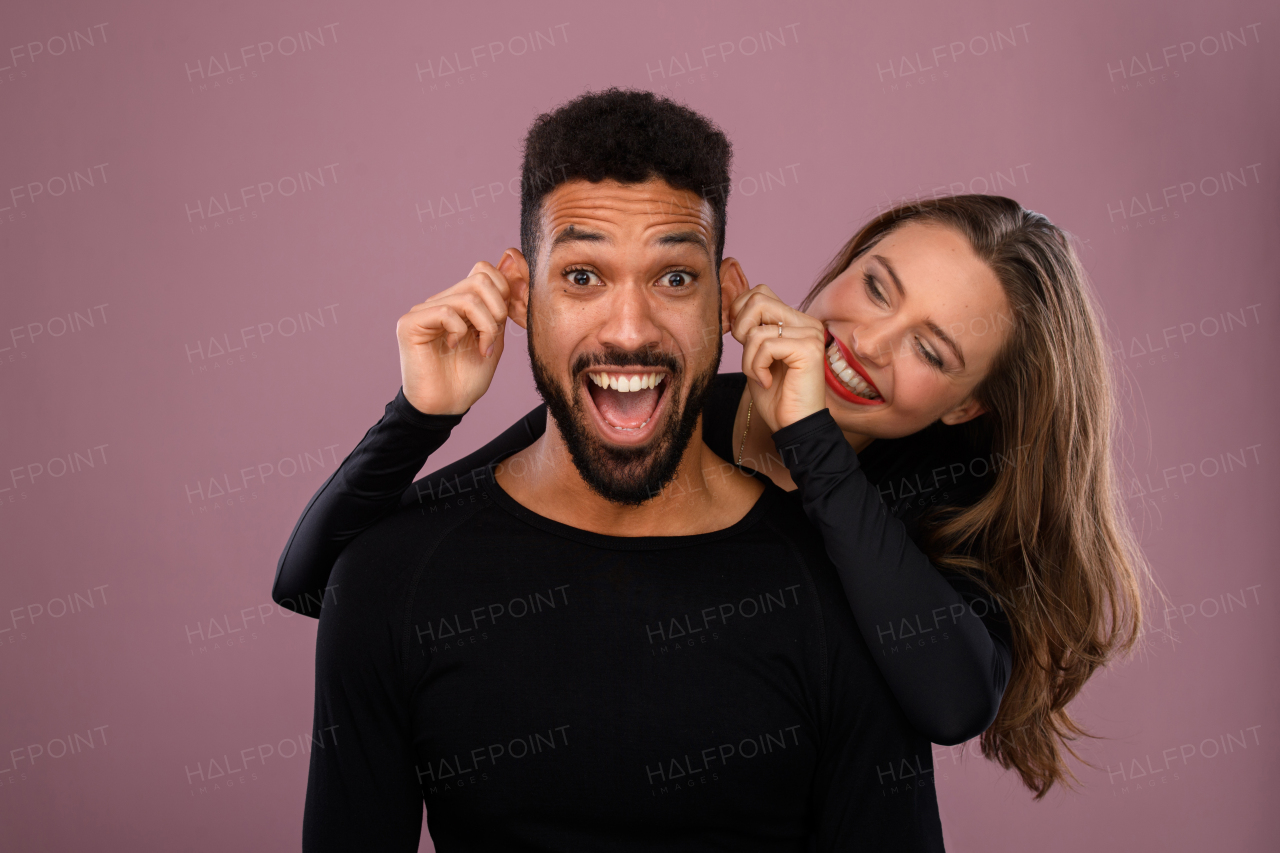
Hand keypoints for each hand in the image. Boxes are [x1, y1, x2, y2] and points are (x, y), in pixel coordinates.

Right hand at [397, 261, 512, 414]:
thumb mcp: (495, 336)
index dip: (503, 292)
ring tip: (481, 346)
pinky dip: (460, 331)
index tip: (504, 323)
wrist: (446, 406)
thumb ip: (501, 304)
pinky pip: (446, 312)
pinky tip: (453, 346)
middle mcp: (441, 301)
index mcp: (459, 302)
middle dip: (497, 309)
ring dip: (484, 325)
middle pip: (480, 278)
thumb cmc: (468, 377)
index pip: (484, 270)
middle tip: (491, 336)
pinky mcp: (410, 323)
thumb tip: (511, 259)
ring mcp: (424, 310)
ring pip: (468, 296)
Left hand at [729, 284, 826, 431]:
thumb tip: (730, 306)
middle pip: (758, 300)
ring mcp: (810, 333)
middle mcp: (806, 322)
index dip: (739, 313)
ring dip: (748, 358)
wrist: (793, 425)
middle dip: (741, 329)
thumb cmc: (774, 395)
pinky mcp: (809, 349)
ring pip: (757, 328)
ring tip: (760, 375)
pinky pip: (766, 346)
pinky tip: (767, 382)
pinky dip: (756, 367)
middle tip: (749, 357)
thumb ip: (749, 329)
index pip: (759, 292)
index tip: (739, 341)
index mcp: (794, 321)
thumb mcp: (754, 355)